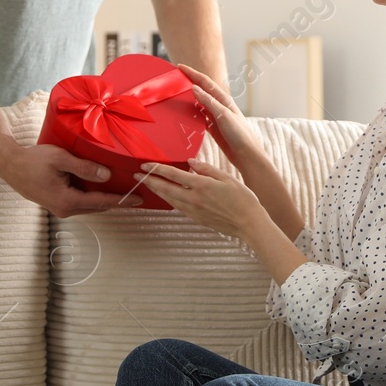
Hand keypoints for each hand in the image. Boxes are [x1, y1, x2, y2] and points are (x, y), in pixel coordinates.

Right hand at [0, 141, 143, 219]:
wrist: (11, 166)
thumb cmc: (33, 160)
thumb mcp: (60, 159)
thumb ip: (84, 167)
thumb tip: (106, 176)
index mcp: (67, 200)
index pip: (101, 202)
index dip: (122, 200)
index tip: (139, 198)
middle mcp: (65, 209)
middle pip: (99, 207)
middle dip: (118, 201)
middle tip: (137, 194)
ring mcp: (61, 209)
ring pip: (91, 205)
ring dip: (106, 199)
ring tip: (124, 190)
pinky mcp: (58, 204)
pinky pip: (82, 202)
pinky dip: (95, 196)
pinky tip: (103, 187)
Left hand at [137, 159, 268, 242]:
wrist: (249, 223)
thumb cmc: (242, 198)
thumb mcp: (226, 177)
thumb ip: (206, 169)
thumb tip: (190, 162)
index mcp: (201, 185)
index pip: (173, 175)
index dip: (157, 169)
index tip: (146, 165)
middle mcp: (193, 199)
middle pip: (165, 188)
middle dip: (150, 181)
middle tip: (137, 175)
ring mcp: (194, 210)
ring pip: (169, 199)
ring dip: (157, 191)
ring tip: (147, 184)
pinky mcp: (196, 218)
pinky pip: (177, 207)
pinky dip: (168, 200)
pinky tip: (166, 196)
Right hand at [175, 63, 265, 171]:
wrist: (246, 155)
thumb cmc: (240, 134)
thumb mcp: (223, 116)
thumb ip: (209, 102)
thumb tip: (194, 88)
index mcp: (223, 99)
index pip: (205, 82)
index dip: (192, 73)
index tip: (179, 67)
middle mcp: (219, 106)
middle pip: (201, 91)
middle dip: (188, 83)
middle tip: (175, 79)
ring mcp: (216, 117)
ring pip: (199, 104)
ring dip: (188, 99)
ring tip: (176, 95)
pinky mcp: (213, 128)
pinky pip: (199, 117)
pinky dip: (191, 114)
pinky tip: (183, 115)